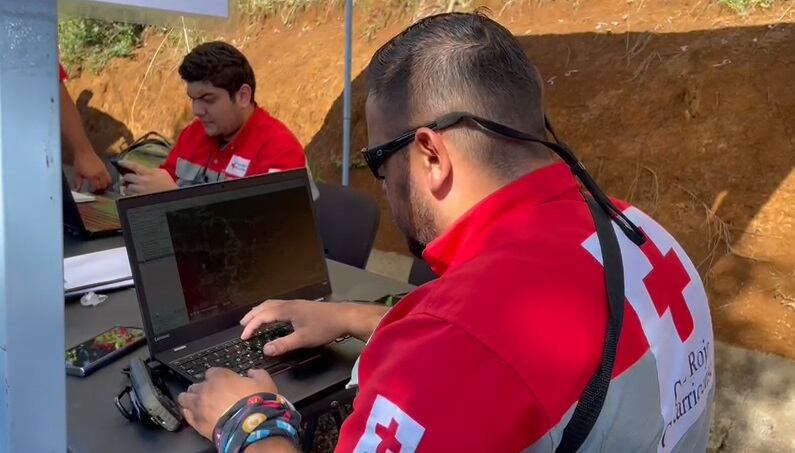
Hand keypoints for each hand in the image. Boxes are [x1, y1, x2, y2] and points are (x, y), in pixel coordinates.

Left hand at [72, 151, 110, 192]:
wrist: (84, 152)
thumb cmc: (80, 162)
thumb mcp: (77, 174)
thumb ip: (78, 183)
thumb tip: (77, 189)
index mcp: (92, 176)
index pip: (97, 187)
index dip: (95, 190)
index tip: (92, 191)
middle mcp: (99, 174)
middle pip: (104, 185)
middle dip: (101, 189)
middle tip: (97, 190)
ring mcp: (103, 170)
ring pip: (109, 181)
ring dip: (106, 185)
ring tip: (102, 187)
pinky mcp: (104, 168)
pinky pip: (109, 176)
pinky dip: (107, 180)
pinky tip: (103, 181)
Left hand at [119, 161, 176, 194]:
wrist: (173, 198)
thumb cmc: (169, 186)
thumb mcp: (163, 173)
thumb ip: (153, 170)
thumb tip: (145, 169)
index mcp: (149, 173)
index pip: (134, 166)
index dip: (125, 163)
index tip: (120, 162)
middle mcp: (143, 181)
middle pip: (127, 177)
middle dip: (126, 178)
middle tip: (127, 180)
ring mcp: (141, 191)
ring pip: (127, 188)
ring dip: (128, 188)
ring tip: (132, 190)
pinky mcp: (140, 199)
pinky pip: (129, 197)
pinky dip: (129, 196)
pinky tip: (133, 196)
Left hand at [178, 368, 277, 439]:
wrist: (249, 427)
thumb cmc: (256, 404)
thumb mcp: (264, 382)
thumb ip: (256, 373)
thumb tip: (253, 372)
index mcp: (220, 376)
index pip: (211, 371)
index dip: (216, 376)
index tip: (222, 381)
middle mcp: (206, 389)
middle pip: (196, 385)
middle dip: (201, 388)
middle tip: (209, 393)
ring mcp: (199, 406)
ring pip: (185, 398)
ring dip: (190, 398)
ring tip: (194, 401)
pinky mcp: (197, 422)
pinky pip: (186, 414)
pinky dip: (188, 412)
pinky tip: (192, 413)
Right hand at [240, 300, 354, 355]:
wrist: (344, 317)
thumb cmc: (324, 327)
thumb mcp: (303, 339)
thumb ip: (284, 345)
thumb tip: (265, 350)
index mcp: (286, 310)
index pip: (262, 316)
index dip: (251, 326)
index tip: (243, 337)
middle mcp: (289, 304)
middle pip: (265, 307)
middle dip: (252, 316)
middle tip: (243, 326)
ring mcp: (296, 304)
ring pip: (272, 305)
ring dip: (261, 312)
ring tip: (253, 320)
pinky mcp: (302, 307)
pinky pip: (279, 306)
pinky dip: (270, 311)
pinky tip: (274, 318)